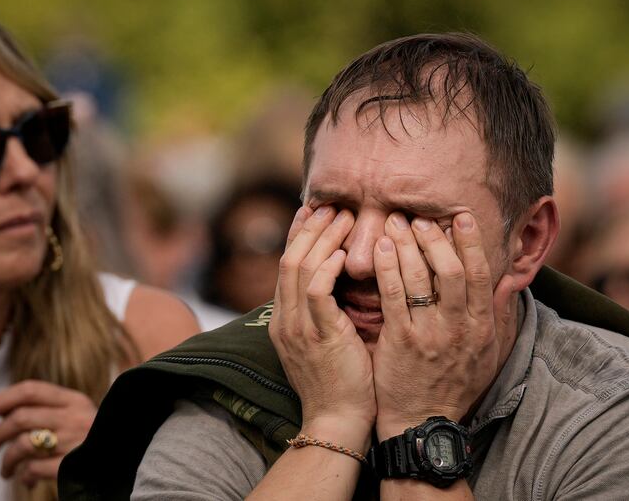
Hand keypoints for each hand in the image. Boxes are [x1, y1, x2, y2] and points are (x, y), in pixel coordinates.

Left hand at [0, 379, 96, 487]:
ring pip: (22, 445)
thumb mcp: (77, 413)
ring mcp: (73, 441)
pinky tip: (26, 480)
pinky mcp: (72, 466)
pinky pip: (34, 469)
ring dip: (5, 460)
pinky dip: (24, 476)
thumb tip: (0, 409)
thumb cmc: (92, 436)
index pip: (30, 389)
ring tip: (4, 470)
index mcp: (74, 400)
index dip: (1, 400)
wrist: (125, 458)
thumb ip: (47, 406)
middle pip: (20, 418)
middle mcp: (74, 417)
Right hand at [269, 206, 375, 447]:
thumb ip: (325, 311)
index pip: (287, 265)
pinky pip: (317, 292)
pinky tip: (343, 254)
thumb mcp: (324, 340)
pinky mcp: (318, 336)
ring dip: (322, 239)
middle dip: (311, 229)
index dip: (298, 235)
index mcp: (284, 319)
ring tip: (343, 218)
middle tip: (332, 206)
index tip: (314, 211)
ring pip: (300, 268)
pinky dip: (328, 268)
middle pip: (289, 258)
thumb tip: (340, 279)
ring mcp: (297, 328)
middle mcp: (284, 319)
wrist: (336, 421)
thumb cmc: (341, 381)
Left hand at [372, 212, 515, 438]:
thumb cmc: (456, 385)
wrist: (423, 422)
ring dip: (407, 245)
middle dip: (434, 238)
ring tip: (395, 223)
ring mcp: (428, 335)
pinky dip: (387, 268)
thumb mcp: (488, 353)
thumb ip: (497, 314)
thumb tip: (510, 279)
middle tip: (419, 216)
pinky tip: (380, 249)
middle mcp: (458, 328)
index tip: (461, 217)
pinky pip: (392, 296)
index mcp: (480, 328)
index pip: (479, 275)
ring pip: (420, 279)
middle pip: (451, 271)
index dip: (471, 243)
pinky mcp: (400, 342)